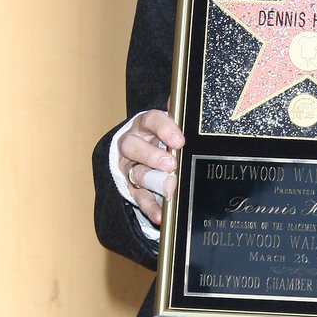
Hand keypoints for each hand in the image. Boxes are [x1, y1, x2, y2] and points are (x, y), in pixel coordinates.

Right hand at [118, 108, 183, 227]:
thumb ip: (178, 117)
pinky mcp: (131, 187)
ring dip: (152, 180)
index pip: (150, 120)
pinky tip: (161, 215)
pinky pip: (139, 198)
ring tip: (169, 188)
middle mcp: (132, 144)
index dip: (163, 129)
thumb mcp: (169, 125)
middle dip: (152, 155)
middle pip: (133, 146)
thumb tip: (187, 101)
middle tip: (171, 164)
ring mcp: (130, 167)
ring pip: (135, 172)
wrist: (142, 155)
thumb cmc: (162, 138)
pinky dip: (151, 207)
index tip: (179, 140)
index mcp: (144, 125)